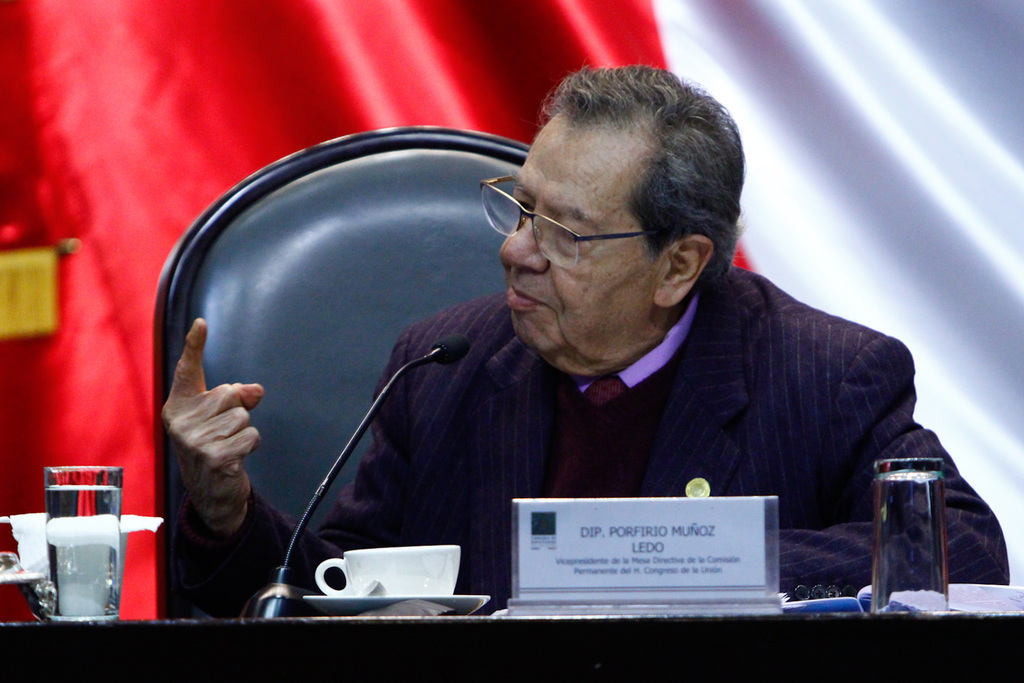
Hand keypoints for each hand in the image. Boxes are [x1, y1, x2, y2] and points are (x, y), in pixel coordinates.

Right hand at [162, 318, 263, 535]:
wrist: (211, 494)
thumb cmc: (214, 448)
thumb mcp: (219, 419)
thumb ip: (236, 398)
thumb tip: (256, 390)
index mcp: (178, 407)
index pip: (187, 371)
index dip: (195, 345)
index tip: (202, 323)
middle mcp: (180, 422)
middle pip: (230, 394)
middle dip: (237, 411)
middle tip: (223, 433)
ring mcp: (194, 440)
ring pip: (243, 416)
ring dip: (244, 432)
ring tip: (227, 446)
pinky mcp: (213, 456)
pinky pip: (251, 435)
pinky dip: (250, 445)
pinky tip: (234, 458)